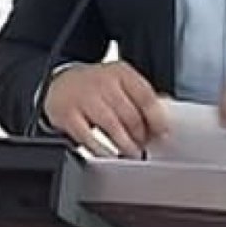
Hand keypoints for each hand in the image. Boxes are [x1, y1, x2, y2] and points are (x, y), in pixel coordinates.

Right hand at [44, 61, 167, 158]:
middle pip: (130, 114)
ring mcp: (84, 97)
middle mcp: (102, 82)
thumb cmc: (96, 87)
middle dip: (140, 135)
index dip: (157, 118)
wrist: (60, 83)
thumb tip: (165, 113)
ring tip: (131, 153)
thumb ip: (142, 97)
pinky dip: (101, 150)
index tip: (162, 133)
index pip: (145, 96)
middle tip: (144, 146)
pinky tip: (108, 154)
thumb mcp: (120, 83)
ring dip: (125, 144)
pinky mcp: (67, 114)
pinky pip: (88, 137)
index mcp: (121, 72)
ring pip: (112, 126)